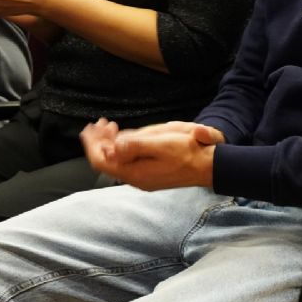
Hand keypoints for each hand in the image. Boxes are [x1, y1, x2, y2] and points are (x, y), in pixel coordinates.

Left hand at [80, 119, 221, 189]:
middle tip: (100, 123)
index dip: (92, 144)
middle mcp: (135, 178)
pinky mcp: (150, 172)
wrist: (210, 165)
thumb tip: (112, 147)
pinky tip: (123, 135)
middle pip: (106, 160)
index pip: (101, 161)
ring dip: (109, 141)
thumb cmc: (188, 152)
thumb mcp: (161, 143)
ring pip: (116, 160)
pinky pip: (127, 160)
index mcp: (134, 173)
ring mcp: (142, 176)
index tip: (90, 128)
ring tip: (109, 125)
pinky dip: (121, 146)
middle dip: (99, 140)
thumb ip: (135, 145)